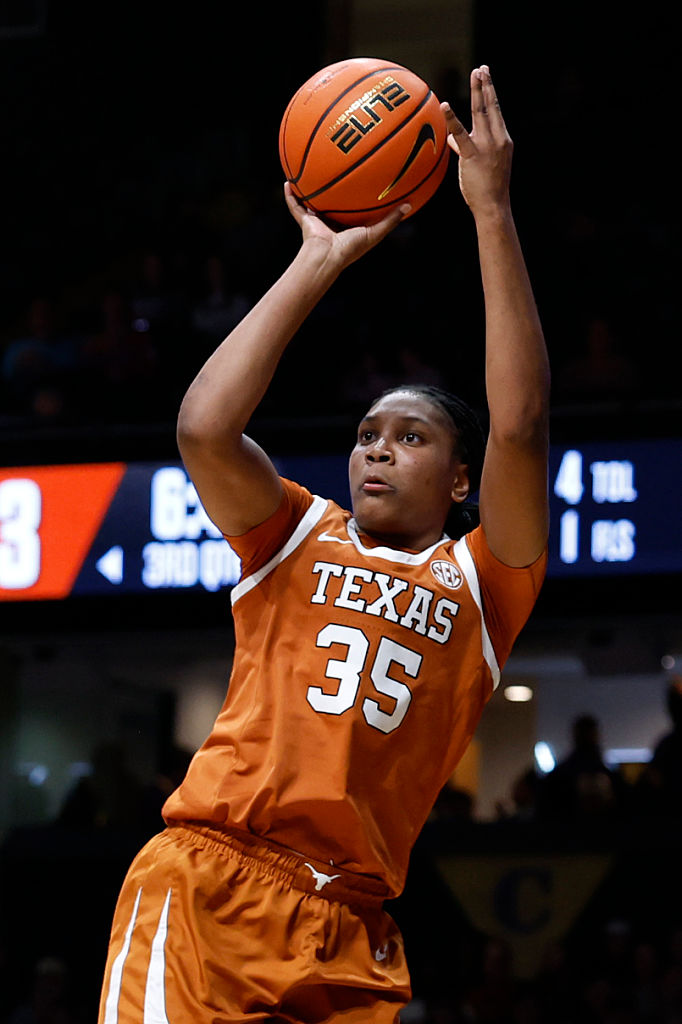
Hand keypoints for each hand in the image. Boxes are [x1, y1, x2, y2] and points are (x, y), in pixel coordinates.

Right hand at [283, 182, 410, 268]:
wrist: (327, 257)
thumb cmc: (351, 249)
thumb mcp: (374, 233)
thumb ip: (390, 220)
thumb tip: (409, 205)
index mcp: (347, 227)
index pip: (352, 210)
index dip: (356, 198)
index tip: (362, 183)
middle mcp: (331, 223)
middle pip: (332, 204)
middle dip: (333, 191)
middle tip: (335, 172)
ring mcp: (317, 222)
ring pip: (312, 203)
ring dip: (309, 191)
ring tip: (307, 172)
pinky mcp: (305, 222)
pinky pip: (295, 207)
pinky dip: (290, 197)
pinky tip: (288, 182)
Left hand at [441, 66, 512, 216]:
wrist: (494, 205)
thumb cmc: (486, 188)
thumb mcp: (479, 164)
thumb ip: (465, 148)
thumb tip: (452, 138)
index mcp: (502, 139)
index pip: (495, 112)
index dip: (490, 93)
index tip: (486, 77)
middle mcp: (497, 138)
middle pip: (491, 106)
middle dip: (486, 85)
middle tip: (482, 68)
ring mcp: (487, 145)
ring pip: (481, 113)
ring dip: (478, 91)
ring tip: (475, 74)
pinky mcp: (473, 155)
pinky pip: (460, 134)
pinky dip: (451, 118)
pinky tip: (444, 105)